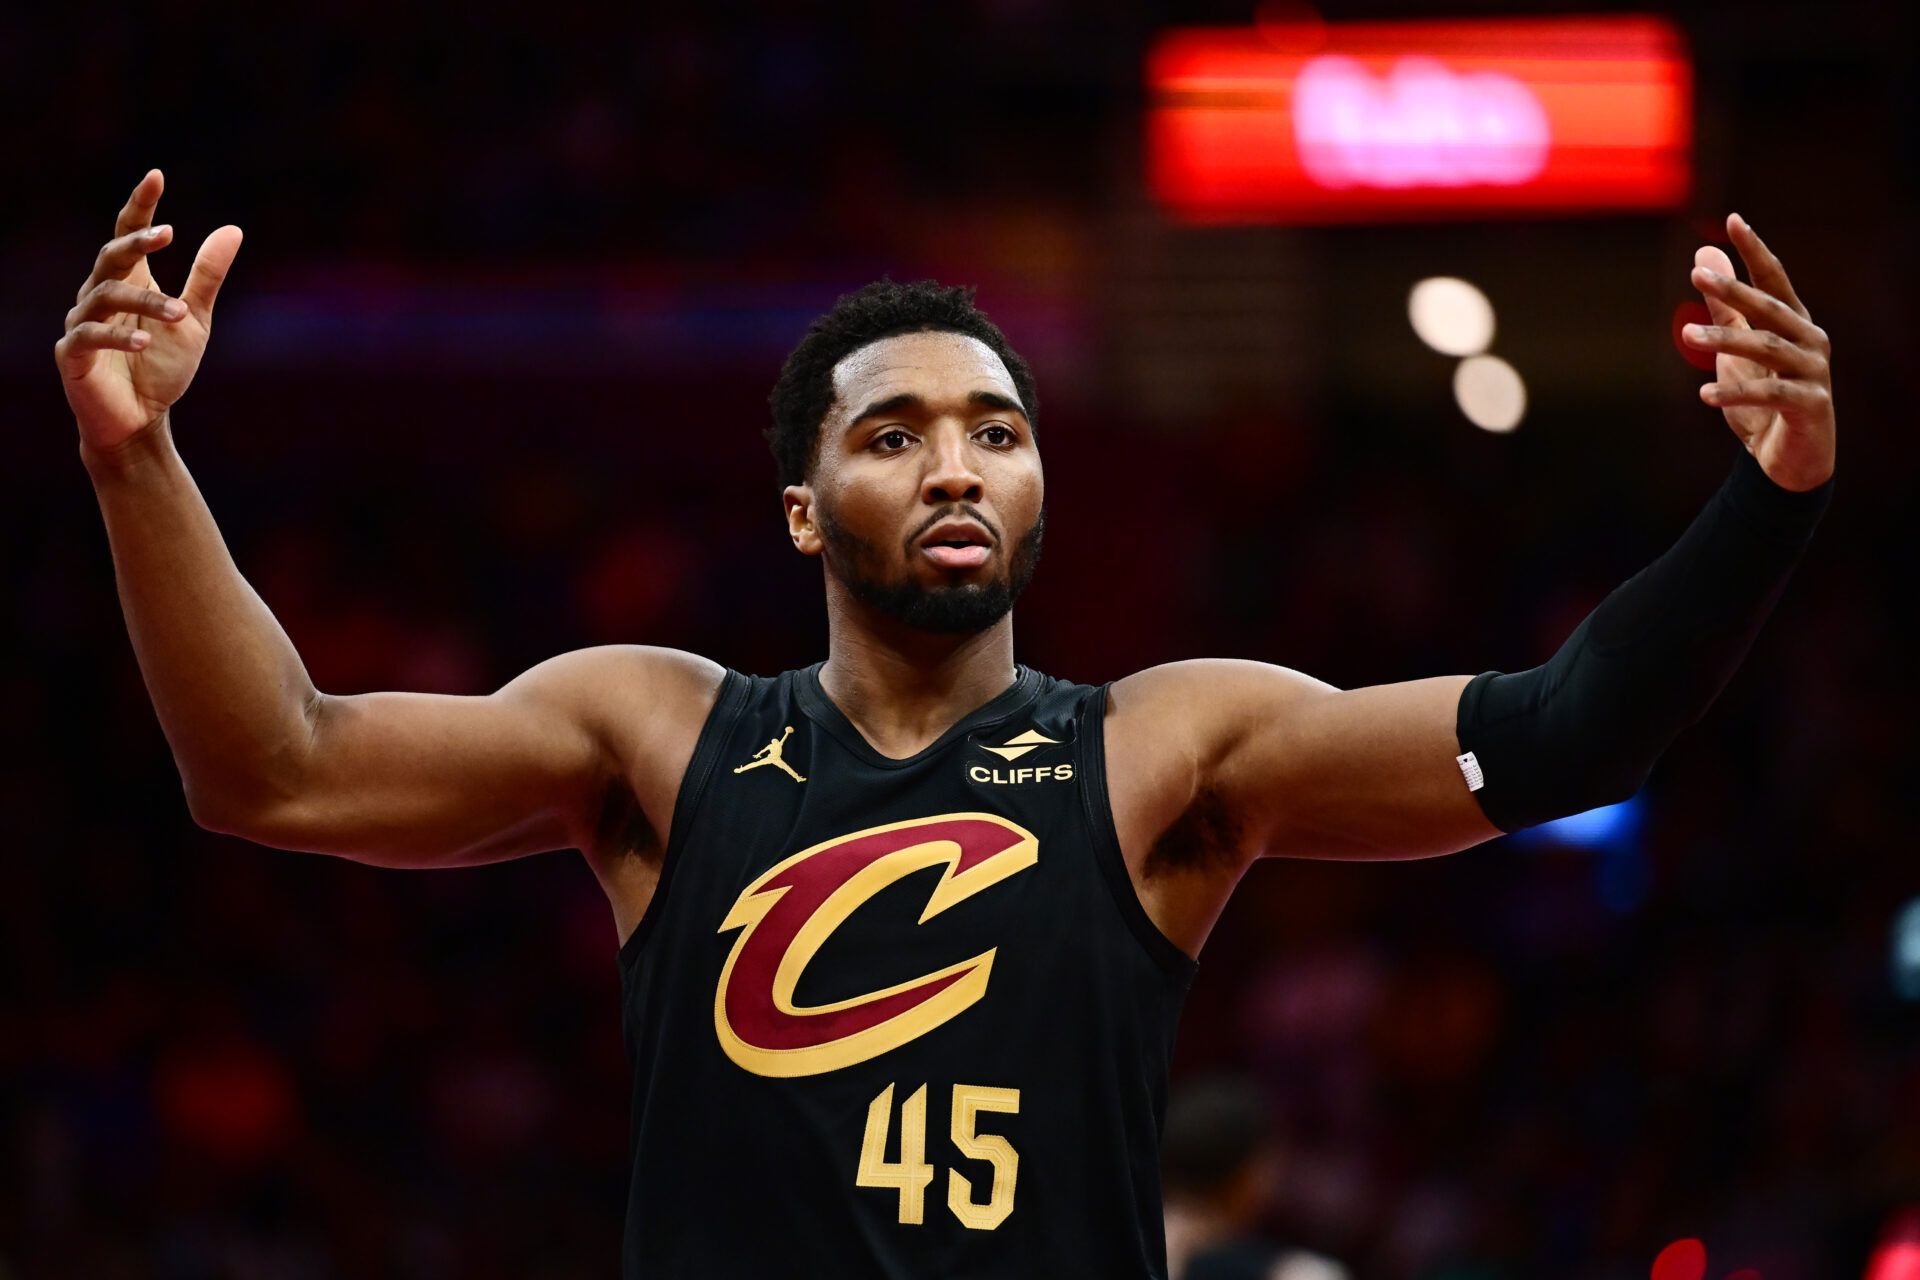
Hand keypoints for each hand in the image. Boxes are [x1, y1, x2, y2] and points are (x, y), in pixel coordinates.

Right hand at [55, 169, 242, 457]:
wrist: (140, 419)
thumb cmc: (162, 367)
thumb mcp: (195, 320)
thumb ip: (207, 276)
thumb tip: (233, 229)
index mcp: (128, 280)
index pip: (128, 233)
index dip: (140, 205)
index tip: (156, 176)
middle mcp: (99, 293)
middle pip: (111, 256)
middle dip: (137, 242)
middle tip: (168, 234)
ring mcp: (82, 322)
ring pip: (106, 296)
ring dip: (145, 301)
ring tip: (180, 313)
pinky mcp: (73, 354)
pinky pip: (89, 336)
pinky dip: (118, 337)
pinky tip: (146, 341)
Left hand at [1681, 212, 1833, 491]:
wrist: (1788, 457)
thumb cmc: (1762, 397)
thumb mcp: (1736, 348)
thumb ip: (1723, 306)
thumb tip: (1702, 258)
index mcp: (1794, 322)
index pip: (1774, 279)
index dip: (1755, 251)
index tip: (1734, 220)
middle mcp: (1810, 340)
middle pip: (1770, 309)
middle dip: (1735, 291)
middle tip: (1697, 275)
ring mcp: (1814, 372)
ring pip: (1768, 348)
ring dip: (1726, 340)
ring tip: (1686, 335)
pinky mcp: (1810, 405)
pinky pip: (1770, 394)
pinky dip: (1737, 393)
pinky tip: (1705, 394)